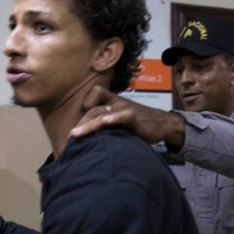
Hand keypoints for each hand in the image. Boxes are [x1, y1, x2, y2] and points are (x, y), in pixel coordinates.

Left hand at [70, 85, 185, 149]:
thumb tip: (91, 137)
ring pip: (102, 114)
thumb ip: (108, 124)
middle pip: (93, 110)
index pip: (94, 95)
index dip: (85, 106)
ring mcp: (125, 108)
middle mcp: (117, 102)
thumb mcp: (122, 120)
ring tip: (76, 134)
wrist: (163, 124)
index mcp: (113, 101)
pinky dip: (112, 119)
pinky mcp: (134, 117)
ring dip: (88, 125)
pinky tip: (105, 123)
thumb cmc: (140, 124)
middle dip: (80, 123)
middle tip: (70, 137)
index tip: (79, 124)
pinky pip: (121, 116)